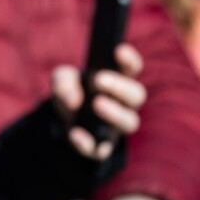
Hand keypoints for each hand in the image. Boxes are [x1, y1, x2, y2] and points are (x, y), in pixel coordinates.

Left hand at [50, 43, 145, 160]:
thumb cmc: (71, 91)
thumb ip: (64, 81)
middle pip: (137, 95)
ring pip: (130, 122)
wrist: (61, 120)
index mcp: (117, 81)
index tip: (118, 50)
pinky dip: (87, 142)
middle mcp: (123, 104)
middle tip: (99, 80)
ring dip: (115, 113)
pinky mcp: (102, 147)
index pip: (132, 68)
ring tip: (96, 103)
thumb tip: (73, 100)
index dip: (129, 59)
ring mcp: (115, 127)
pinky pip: (101, 149)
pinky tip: (75, 133)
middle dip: (121, 87)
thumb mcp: (62, 80)